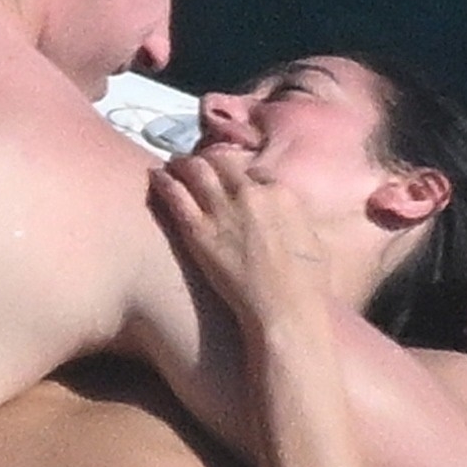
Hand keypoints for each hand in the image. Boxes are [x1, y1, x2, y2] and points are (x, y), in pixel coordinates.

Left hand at [152, 146, 327, 329]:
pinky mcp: (199, 231)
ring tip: (174, 163)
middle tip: (198, 163)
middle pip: (223, 163)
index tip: (231, 176)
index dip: (239, 171)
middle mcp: (251, 193)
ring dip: (184, 164)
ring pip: (197, 171)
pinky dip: (164, 181)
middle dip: (210, 160)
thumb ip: (294, 220)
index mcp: (281, 193)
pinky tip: (155, 175)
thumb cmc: (308, 285)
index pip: (253, 170)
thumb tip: (287, 217)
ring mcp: (223, 209)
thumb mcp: (312, 240)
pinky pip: (176, 196)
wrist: (286, 307)